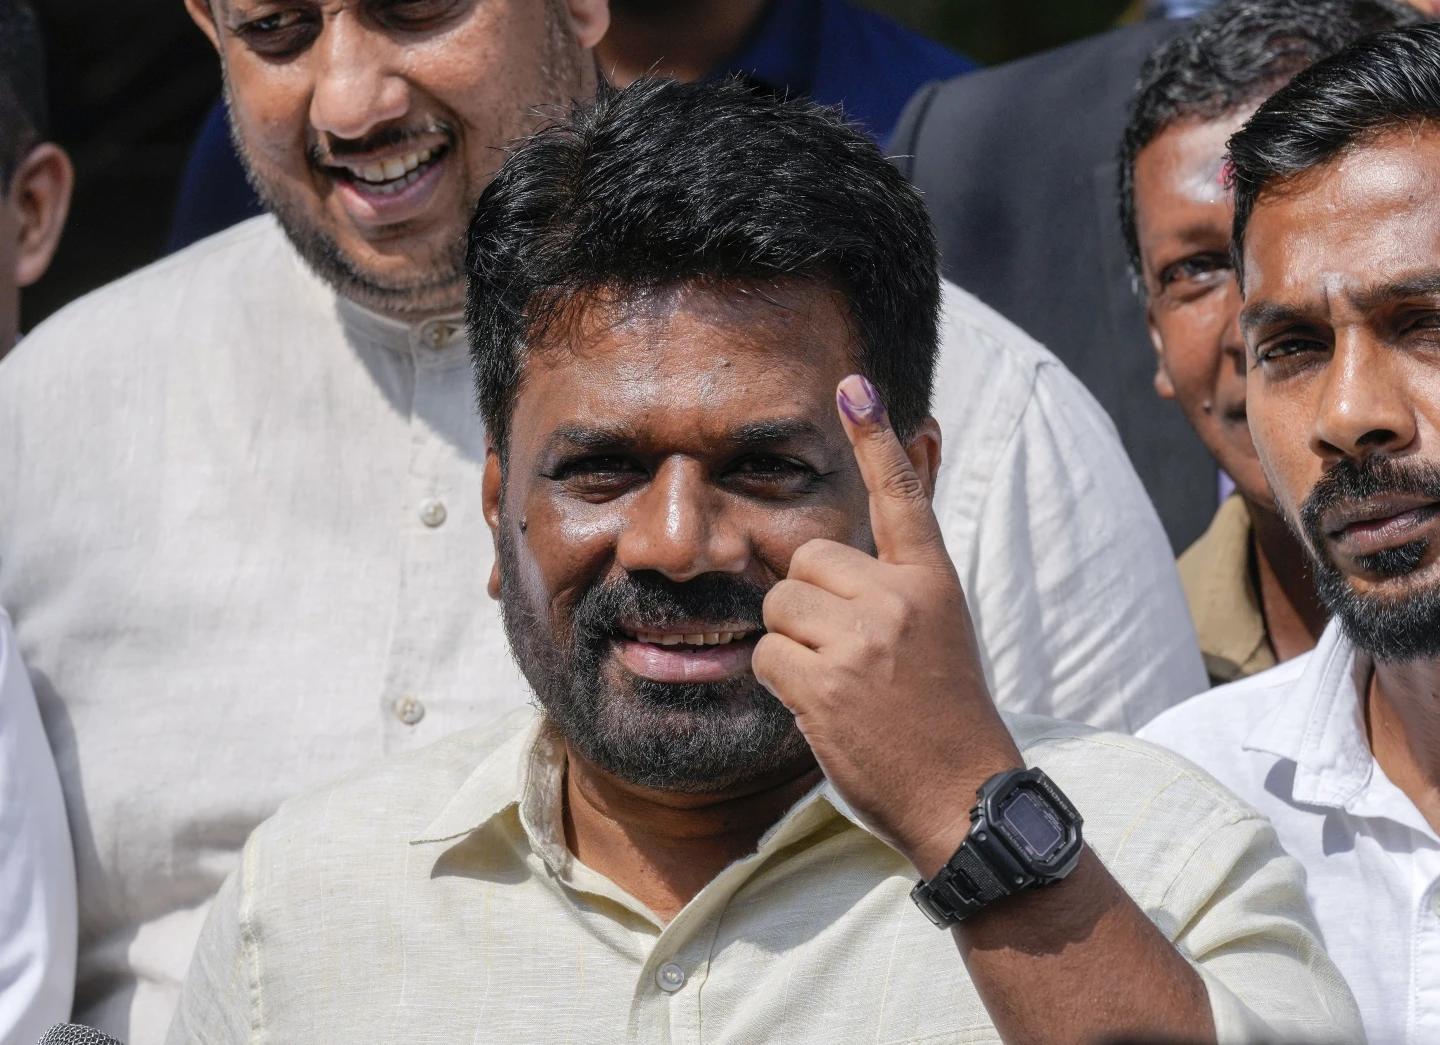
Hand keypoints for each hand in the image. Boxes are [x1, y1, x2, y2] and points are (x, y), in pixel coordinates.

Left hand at [752, 374, 1022, 878]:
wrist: (962, 794)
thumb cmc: (945, 712)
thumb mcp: (941, 627)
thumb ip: (901, 573)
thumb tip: (876, 509)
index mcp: (933, 582)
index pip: (902, 496)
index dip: (876, 439)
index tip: (854, 386)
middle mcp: (900, 599)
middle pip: (805, 564)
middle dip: (807, 605)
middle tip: (848, 654)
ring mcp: (864, 641)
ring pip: (779, 608)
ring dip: (792, 645)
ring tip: (841, 684)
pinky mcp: (828, 683)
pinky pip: (767, 656)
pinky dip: (783, 684)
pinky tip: (825, 708)